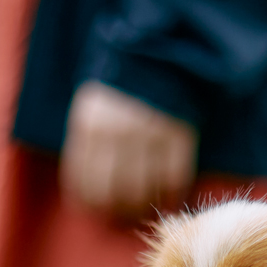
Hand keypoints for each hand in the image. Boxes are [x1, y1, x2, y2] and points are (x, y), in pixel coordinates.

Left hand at [61, 81, 198, 218]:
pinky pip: (175, 179)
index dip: (92, 204)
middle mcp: (119, 133)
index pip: (87, 183)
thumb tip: (89, 194)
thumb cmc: (118, 88)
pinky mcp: (179, 136)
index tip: (98, 210)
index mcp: (90, 125)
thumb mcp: (90, 110)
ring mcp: (151, 135)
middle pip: (117, 193)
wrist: (156, 53)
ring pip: (145, 190)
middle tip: (122, 213)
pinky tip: (168, 198)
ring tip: (143, 208)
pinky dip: (172, 195)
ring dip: (144, 207)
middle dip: (118, 210)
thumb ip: (88, 146)